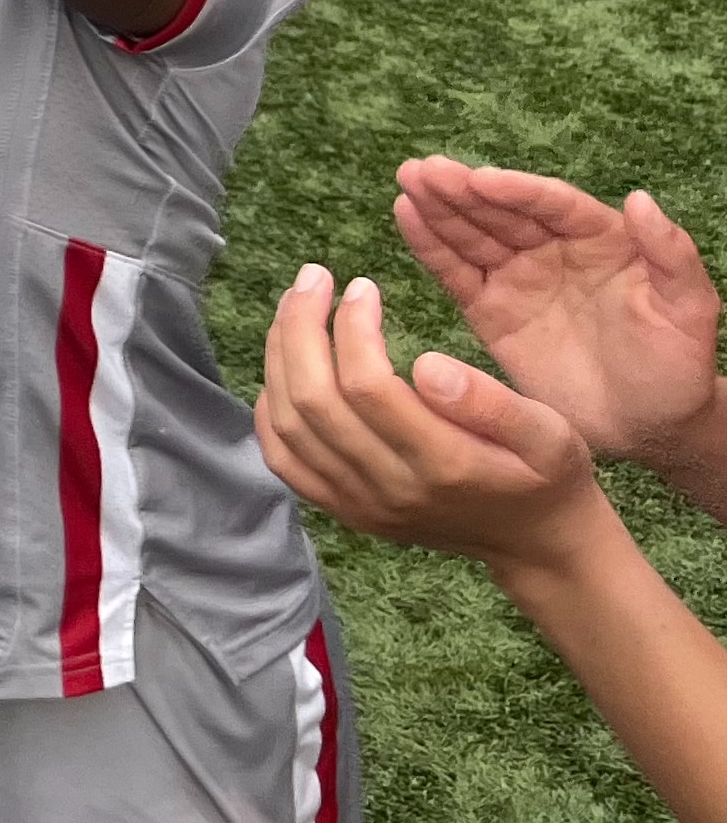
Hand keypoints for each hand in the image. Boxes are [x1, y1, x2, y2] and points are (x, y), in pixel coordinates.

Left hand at [258, 263, 612, 573]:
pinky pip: (285, 460)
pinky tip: (284, 368)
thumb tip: (426, 364)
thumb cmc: (546, 475)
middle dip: (301, 328)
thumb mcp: (550, 434)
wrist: (534, 544)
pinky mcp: (344, 510)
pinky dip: (272, 409)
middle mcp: (390, 487)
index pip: (367, 386)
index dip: (351, 327)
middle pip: (315, 402)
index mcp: (444, 462)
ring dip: (280, 358)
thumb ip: (491, 402)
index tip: (361, 287)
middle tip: (313, 278)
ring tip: (294, 307)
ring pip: (290, 426)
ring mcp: (360, 503)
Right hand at [395, 160, 724, 467]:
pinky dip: (430, 247)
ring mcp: (518, 280)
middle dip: (462, 190)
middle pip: (502, 213)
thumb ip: (671, 254)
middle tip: (423, 169)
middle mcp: (553, 250)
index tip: (481, 179)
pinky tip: (406, 216)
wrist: (648, 425)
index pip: (552, 205)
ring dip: (438, 208)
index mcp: (601, 239)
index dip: (516, 190)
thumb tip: (640, 199)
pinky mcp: (491, 312)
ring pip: (472, 237)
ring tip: (407, 181)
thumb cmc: (678, 366)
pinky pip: (456, 274)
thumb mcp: (690, 309)